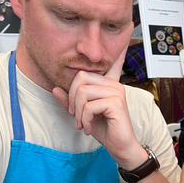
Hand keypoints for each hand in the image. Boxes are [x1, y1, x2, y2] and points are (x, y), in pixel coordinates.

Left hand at [52, 44, 139, 165]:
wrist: (120, 146)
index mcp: (109, 85)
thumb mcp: (83, 114)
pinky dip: (84, 119)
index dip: (118, 53)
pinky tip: (89, 128)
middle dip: (72, 99)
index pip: (113, 64)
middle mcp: (114, 85)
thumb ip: (71, 101)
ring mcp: (117, 92)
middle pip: (81, 78)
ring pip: (82, 92)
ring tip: (82, 123)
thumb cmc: (106, 130)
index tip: (128, 36)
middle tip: (76, 116)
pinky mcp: (116, 103)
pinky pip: (88, 106)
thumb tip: (55, 88)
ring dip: (77, 112)